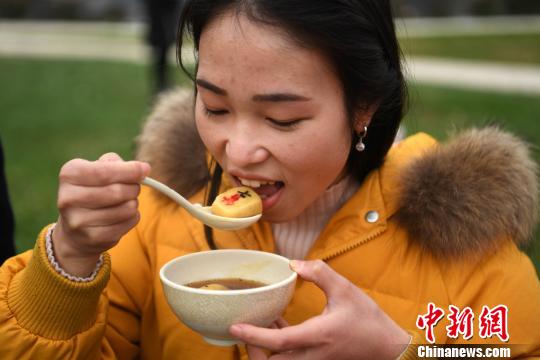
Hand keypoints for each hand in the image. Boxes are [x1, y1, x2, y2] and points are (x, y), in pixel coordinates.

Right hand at [53, 153, 149, 276]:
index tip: (145, 169)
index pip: (104, 172)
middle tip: (134, 187)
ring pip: (127, 208)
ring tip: (125, 201)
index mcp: (69, 175)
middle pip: (117, 191)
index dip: (130, 170)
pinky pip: (128, 222)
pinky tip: (122, 215)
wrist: (74, 231)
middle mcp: (69, 198)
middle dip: (133, 187)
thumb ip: (114, 163)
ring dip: (133, 203)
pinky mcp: (93, 238)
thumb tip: (142, 169)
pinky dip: (132, 217)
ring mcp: (79, 221)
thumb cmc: (92, 191)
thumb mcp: (95, 170)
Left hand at [229, 260, 409, 359]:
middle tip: (243, 329)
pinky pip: (289, 358)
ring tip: (258, 323)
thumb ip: (319, 273)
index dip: (253, 335)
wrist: (387, 347)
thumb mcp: (345, 289)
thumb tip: (294, 264)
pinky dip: (277, 345)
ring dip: (264, 349)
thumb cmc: (367, 320)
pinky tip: (277, 322)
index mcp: (317, 336)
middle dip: (252, 349)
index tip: (235, 327)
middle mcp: (311, 355)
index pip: (278, 342)